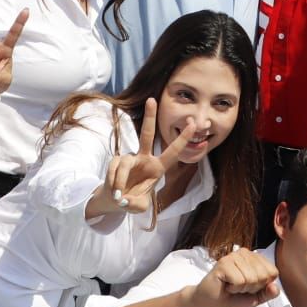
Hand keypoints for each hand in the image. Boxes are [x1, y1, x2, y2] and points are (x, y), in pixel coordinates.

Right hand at [102, 98, 199, 214]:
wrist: (114, 202)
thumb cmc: (132, 201)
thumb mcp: (139, 206)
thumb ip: (136, 204)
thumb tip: (124, 198)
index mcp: (157, 168)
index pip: (172, 152)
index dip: (182, 139)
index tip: (193, 123)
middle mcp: (144, 159)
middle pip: (147, 135)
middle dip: (149, 117)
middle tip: (152, 99)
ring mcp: (129, 159)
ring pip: (126, 163)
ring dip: (121, 180)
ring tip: (119, 195)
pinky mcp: (116, 161)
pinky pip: (115, 168)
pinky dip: (114, 182)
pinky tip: (115, 192)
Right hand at [189, 246, 279, 306]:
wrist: (211, 302)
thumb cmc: (233, 297)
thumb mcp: (256, 298)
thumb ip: (268, 293)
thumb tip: (275, 288)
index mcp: (256, 258)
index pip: (273, 272)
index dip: (263, 286)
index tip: (250, 287)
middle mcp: (246, 253)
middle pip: (263, 275)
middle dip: (252, 288)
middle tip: (239, 287)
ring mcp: (234, 256)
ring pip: (251, 278)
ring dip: (241, 289)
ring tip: (232, 286)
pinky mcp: (224, 262)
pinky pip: (240, 281)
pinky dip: (233, 289)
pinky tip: (226, 285)